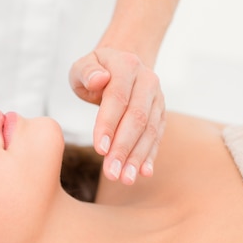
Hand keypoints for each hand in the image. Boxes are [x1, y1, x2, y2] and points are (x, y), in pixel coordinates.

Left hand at [69, 47, 164, 184]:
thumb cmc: (95, 71)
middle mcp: (147, 81)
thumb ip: (87, 72)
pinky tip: (143, 173)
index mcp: (126, 66)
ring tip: (125, 179)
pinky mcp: (160, 114)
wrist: (122, 63)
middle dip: (123, 148)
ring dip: (137, 157)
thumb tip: (98, 79)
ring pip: (149, 131)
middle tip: (111, 173)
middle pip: (136, 118)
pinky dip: (149, 156)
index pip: (118, 98)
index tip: (99, 149)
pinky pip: (157, 137)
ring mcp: (157, 98)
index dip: (109, 124)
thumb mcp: (82, 66)